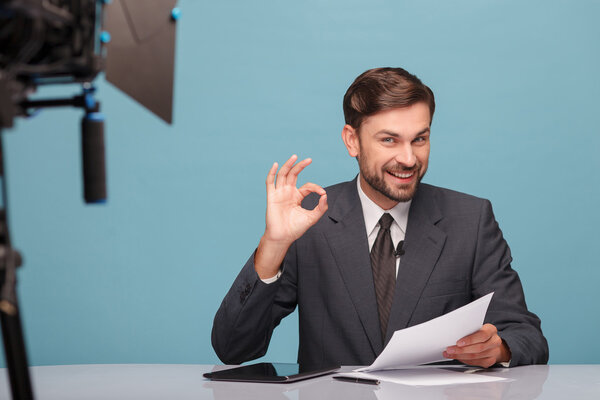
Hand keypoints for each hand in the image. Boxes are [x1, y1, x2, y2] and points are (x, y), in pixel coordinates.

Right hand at [255, 155, 327, 277]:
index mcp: (297, 197)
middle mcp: (288, 193)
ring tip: (295, 156)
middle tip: (309, 159)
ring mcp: (279, 193)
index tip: (322, 193)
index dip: (315, 188)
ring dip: (288, 165)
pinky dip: (272, 173)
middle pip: (293, 175)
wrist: (283, 237)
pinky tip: (276, 165)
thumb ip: (321, 207)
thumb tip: (325, 195)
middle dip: (300, 166)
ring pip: (283, 175)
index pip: (307, 186)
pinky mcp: (271, 197)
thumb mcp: (312, 217)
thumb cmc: (296, 229)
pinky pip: (270, 182)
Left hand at [443, 323, 510, 367]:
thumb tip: (452, 333)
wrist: (491, 341)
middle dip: (461, 350)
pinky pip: (476, 362)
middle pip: (478, 348)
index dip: (470, 340)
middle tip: (449, 349)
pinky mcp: (490, 361)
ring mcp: (493, 352)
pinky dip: (465, 360)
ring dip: (460, 356)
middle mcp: (495, 341)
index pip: (482, 335)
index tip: (458, 342)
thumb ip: (468, 329)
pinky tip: (457, 357)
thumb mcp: (476, 327)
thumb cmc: (480, 332)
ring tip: (449, 354)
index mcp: (491, 330)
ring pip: (476, 356)